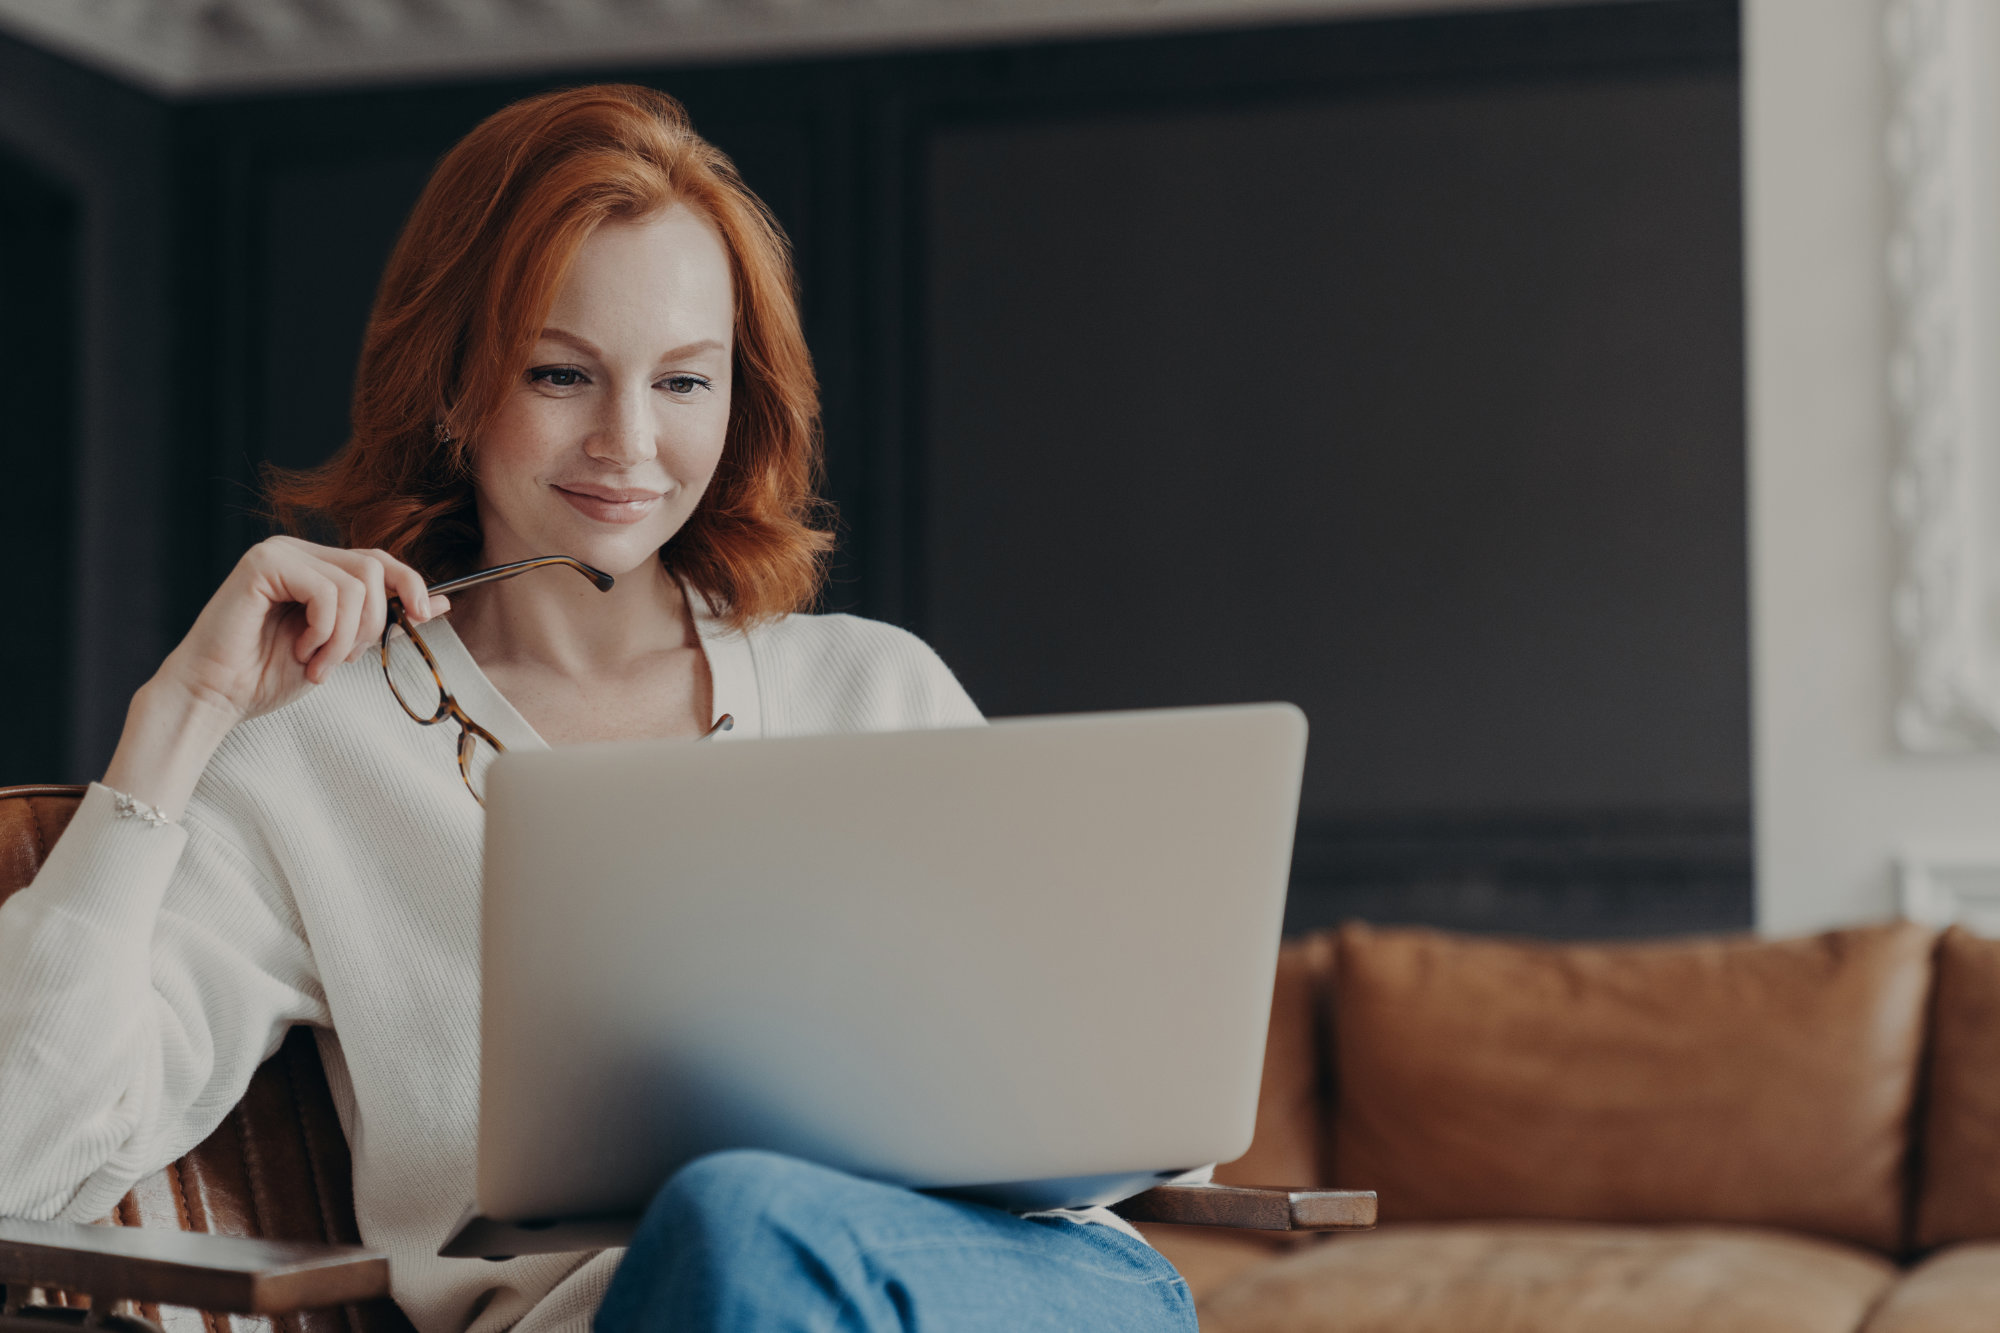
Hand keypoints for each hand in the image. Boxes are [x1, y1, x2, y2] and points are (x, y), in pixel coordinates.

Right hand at [156, 536, 450, 726]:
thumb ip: (383, 620)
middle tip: (343, 660)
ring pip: (355, 585)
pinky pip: (327, 592)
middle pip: (374, 569)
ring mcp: (280, 553)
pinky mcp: (263, 564)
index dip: (410, 584)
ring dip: (345, 638)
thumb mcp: (341, 647)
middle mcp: (299, 551)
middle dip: (372, 624)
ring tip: (317, 663)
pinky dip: (324, 631)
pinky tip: (299, 650)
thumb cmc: (268, 675)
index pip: (380, 560)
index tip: (423, 617)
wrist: (215, 697)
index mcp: (316, 566)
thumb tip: (441, 602)